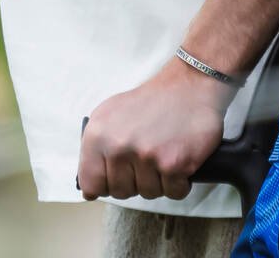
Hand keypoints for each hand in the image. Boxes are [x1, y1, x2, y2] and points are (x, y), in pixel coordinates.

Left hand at [78, 57, 232, 200]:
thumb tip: (89, 188)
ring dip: (159, 181)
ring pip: (148, 193)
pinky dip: (180, 182)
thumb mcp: (110, 115)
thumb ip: (96, 149)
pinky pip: (174, 192)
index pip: (90, 183)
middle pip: (120, 192)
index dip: (106, 184)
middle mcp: (118, 146)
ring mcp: (145, 156)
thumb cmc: (151, 102)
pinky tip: (180, 160)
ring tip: (164, 154)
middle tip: (147, 158)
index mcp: (97, 135)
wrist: (190, 85)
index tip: (119, 175)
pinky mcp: (173, 164)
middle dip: (135, 181)